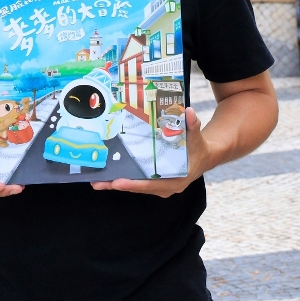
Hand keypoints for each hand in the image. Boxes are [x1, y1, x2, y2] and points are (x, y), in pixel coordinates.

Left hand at [91, 107, 210, 197]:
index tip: (117, 182)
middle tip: (98, 183)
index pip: (152, 184)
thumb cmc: (198, 147)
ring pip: (135, 187)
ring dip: (116, 184)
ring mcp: (159, 186)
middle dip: (118, 185)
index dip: (134, 183)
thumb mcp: (196, 136)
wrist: (202, 157)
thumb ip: (193, 125)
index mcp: (176, 179)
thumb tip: (189, 112)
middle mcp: (166, 187)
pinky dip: (123, 179)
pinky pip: (137, 182)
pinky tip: (108, 176)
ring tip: (97, 181)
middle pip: (139, 188)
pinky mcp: (155, 182)